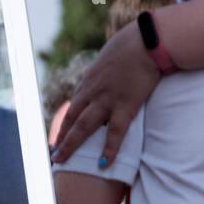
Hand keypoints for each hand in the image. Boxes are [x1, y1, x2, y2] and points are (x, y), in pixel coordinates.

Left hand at [51, 20, 161, 165]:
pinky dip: (109, 148)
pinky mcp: (125, 105)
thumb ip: (107, 70)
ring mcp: (107, 99)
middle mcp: (93, 90)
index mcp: (91, 79)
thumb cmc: (136, 42)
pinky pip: (115, 132)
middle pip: (72, 117)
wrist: (149, 39)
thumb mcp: (113, 55)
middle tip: (54, 154)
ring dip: (70, 144)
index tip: (60, 135)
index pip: (74, 104)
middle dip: (61, 136)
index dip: (65, 121)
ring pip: (83, 126)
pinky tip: (104, 163)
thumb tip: (108, 72)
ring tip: (61, 161)